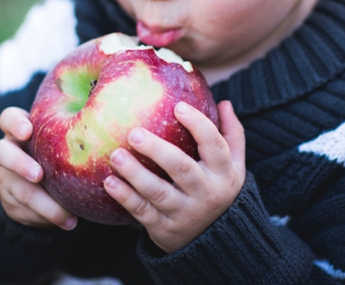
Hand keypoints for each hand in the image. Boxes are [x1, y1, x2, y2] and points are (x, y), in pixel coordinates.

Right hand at [0, 107, 77, 230]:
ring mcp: (9, 176)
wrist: (40, 184)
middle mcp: (11, 151)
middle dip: (19, 163)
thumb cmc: (59, 151)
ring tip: (64, 214)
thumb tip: (115, 132)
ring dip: (41, 201)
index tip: (27, 131)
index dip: (14, 124)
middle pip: (1, 151)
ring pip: (15, 186)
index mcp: (22, 129)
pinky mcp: (12, 200)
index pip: (9, 119)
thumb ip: (76, 133)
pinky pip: (26, 210)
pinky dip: (49, 217)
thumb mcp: (63, 139)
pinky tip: (69, 222)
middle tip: (38, 175)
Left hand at [103, 100, 245, 252]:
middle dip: (157, 150)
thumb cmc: (218, 189)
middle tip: (134, 133)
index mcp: (223, 173)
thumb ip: (232, 135)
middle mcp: (205, 193)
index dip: (198, 125)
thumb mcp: (235, 166)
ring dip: (135, 174)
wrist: (215, 241)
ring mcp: (184, 213)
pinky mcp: (164, 229)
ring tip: (115, 155)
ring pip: (158, 192)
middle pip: (182, 169)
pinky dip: (125, 198)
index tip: (177, 107)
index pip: (215, 145)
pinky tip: (109, 182)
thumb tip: (224, 103)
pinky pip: (142, 212)